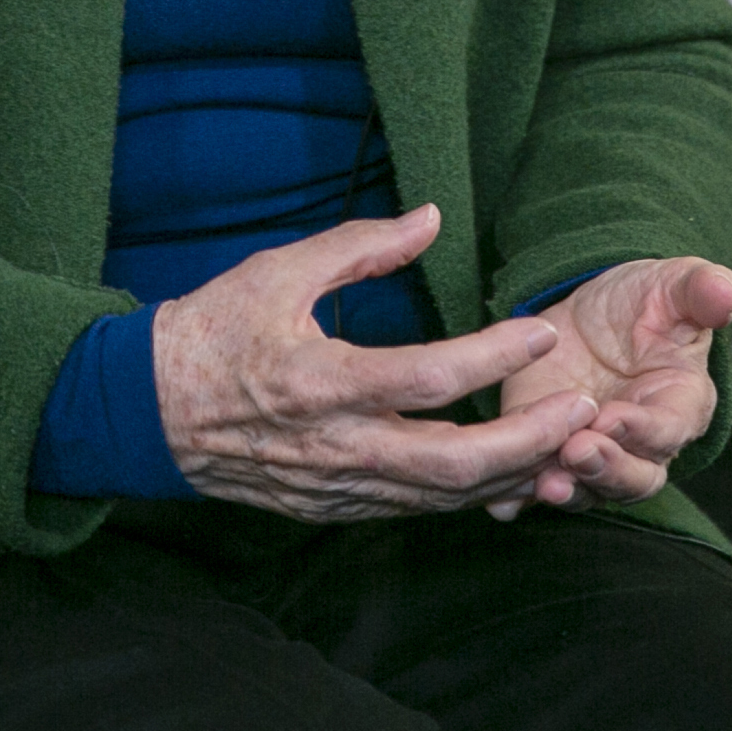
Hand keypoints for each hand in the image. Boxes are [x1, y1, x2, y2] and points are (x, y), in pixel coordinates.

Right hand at [153, 206, 600, 522]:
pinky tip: (508, 473)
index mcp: (321, 383)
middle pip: (452, 462)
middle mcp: (336, 447)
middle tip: (582, 410)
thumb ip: (359, 245)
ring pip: (442, 499)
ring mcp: (336, 488)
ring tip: (565, 444)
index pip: (428, 379)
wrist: (149, 413)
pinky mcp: (333, 509)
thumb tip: (431, 218)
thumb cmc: (213, 331)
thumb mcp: (277, 271)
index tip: (539, 329)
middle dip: (528, 440)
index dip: (493, 357)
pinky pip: (416, 512)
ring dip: (511, 475)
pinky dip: (469, 496)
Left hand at [488, 255, 731, 517]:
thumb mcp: (672, 285)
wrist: (591, 310)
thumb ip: (700, 290)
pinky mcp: (549, 452)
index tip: (614, 418)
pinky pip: (538, 484)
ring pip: (590, 489)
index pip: (670, 429)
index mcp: (680, 404)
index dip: (644, 430)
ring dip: (570, 488)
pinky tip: (504, 502)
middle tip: (577, 452)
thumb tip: (726, 294)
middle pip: (635, 477)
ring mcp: (595, 451)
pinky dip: (522, 497)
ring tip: (546, 480)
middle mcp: (641, 442)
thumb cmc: (644, 302)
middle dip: (607, 469)